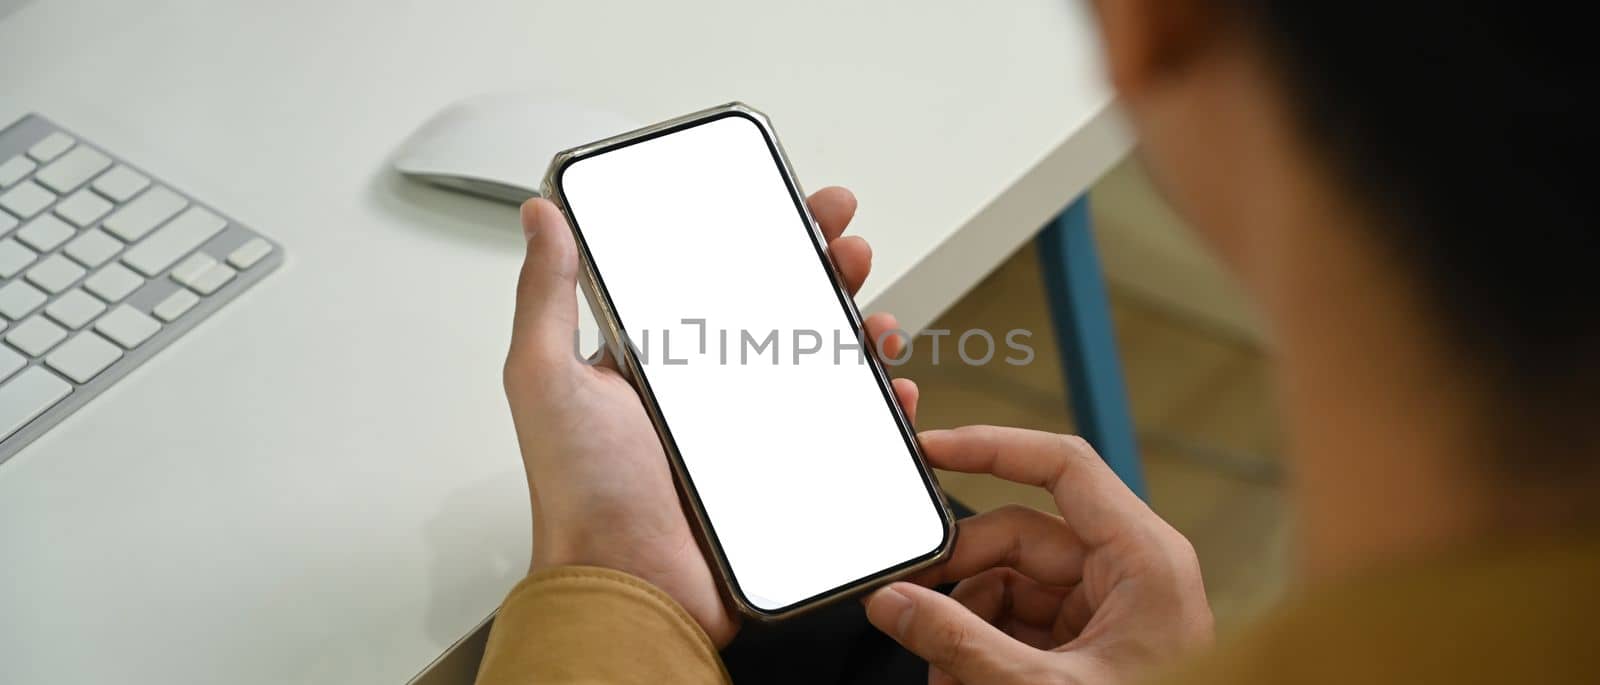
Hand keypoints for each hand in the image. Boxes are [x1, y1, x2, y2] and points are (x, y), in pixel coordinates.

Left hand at [504, 187, 920, 646]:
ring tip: (875, 314)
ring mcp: (752, 434)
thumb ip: (546, 294)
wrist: (630, 586)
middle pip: (782, 312)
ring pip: (822, 365)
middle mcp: (707, 393)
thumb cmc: (581, 494)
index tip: (792, 204)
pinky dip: (880, 408)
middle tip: (846, 244)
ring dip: (859, 328)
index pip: (717, 278)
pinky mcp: (786, 474)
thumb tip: (541, 217)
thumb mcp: (546, 378)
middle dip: (824, 269)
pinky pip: (845, 433)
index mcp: (657, 361)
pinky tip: (890, 389)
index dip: (760, 236)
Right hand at [865, 426, 1212, 684]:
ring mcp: (1109, 608)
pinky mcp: (1091, 643)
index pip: (1061, 465)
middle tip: (905, 602)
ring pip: (1011, 583)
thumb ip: (961, 644)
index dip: (993, 446)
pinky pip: (1021, 622)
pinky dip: (984, 646)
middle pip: (1019, 534)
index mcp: (1143, 557)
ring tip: (941, 669)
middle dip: (958, 574)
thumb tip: (894, 604)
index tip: (933, 450)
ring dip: (965, 621)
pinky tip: (961, 679)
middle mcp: (1129, 571)